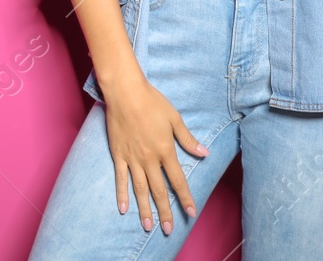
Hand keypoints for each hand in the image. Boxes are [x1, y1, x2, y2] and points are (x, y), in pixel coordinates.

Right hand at [100, 74, 208, 234]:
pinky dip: (122, 194)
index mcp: (165, 150)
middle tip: (168, 229)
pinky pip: (120, 178)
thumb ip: (188, 139)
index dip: (185, 198)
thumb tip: (204, 153)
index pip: (178, 180)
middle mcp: (149, 158)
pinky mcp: (118, 154)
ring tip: (148, 226)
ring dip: (145, 209)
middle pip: (158, 190)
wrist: (125, 92)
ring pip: (140, 189)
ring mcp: (132, 158)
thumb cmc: (152, 102)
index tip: (191, 212)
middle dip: (165, 211)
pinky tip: (124, 208)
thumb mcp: (174, 118)